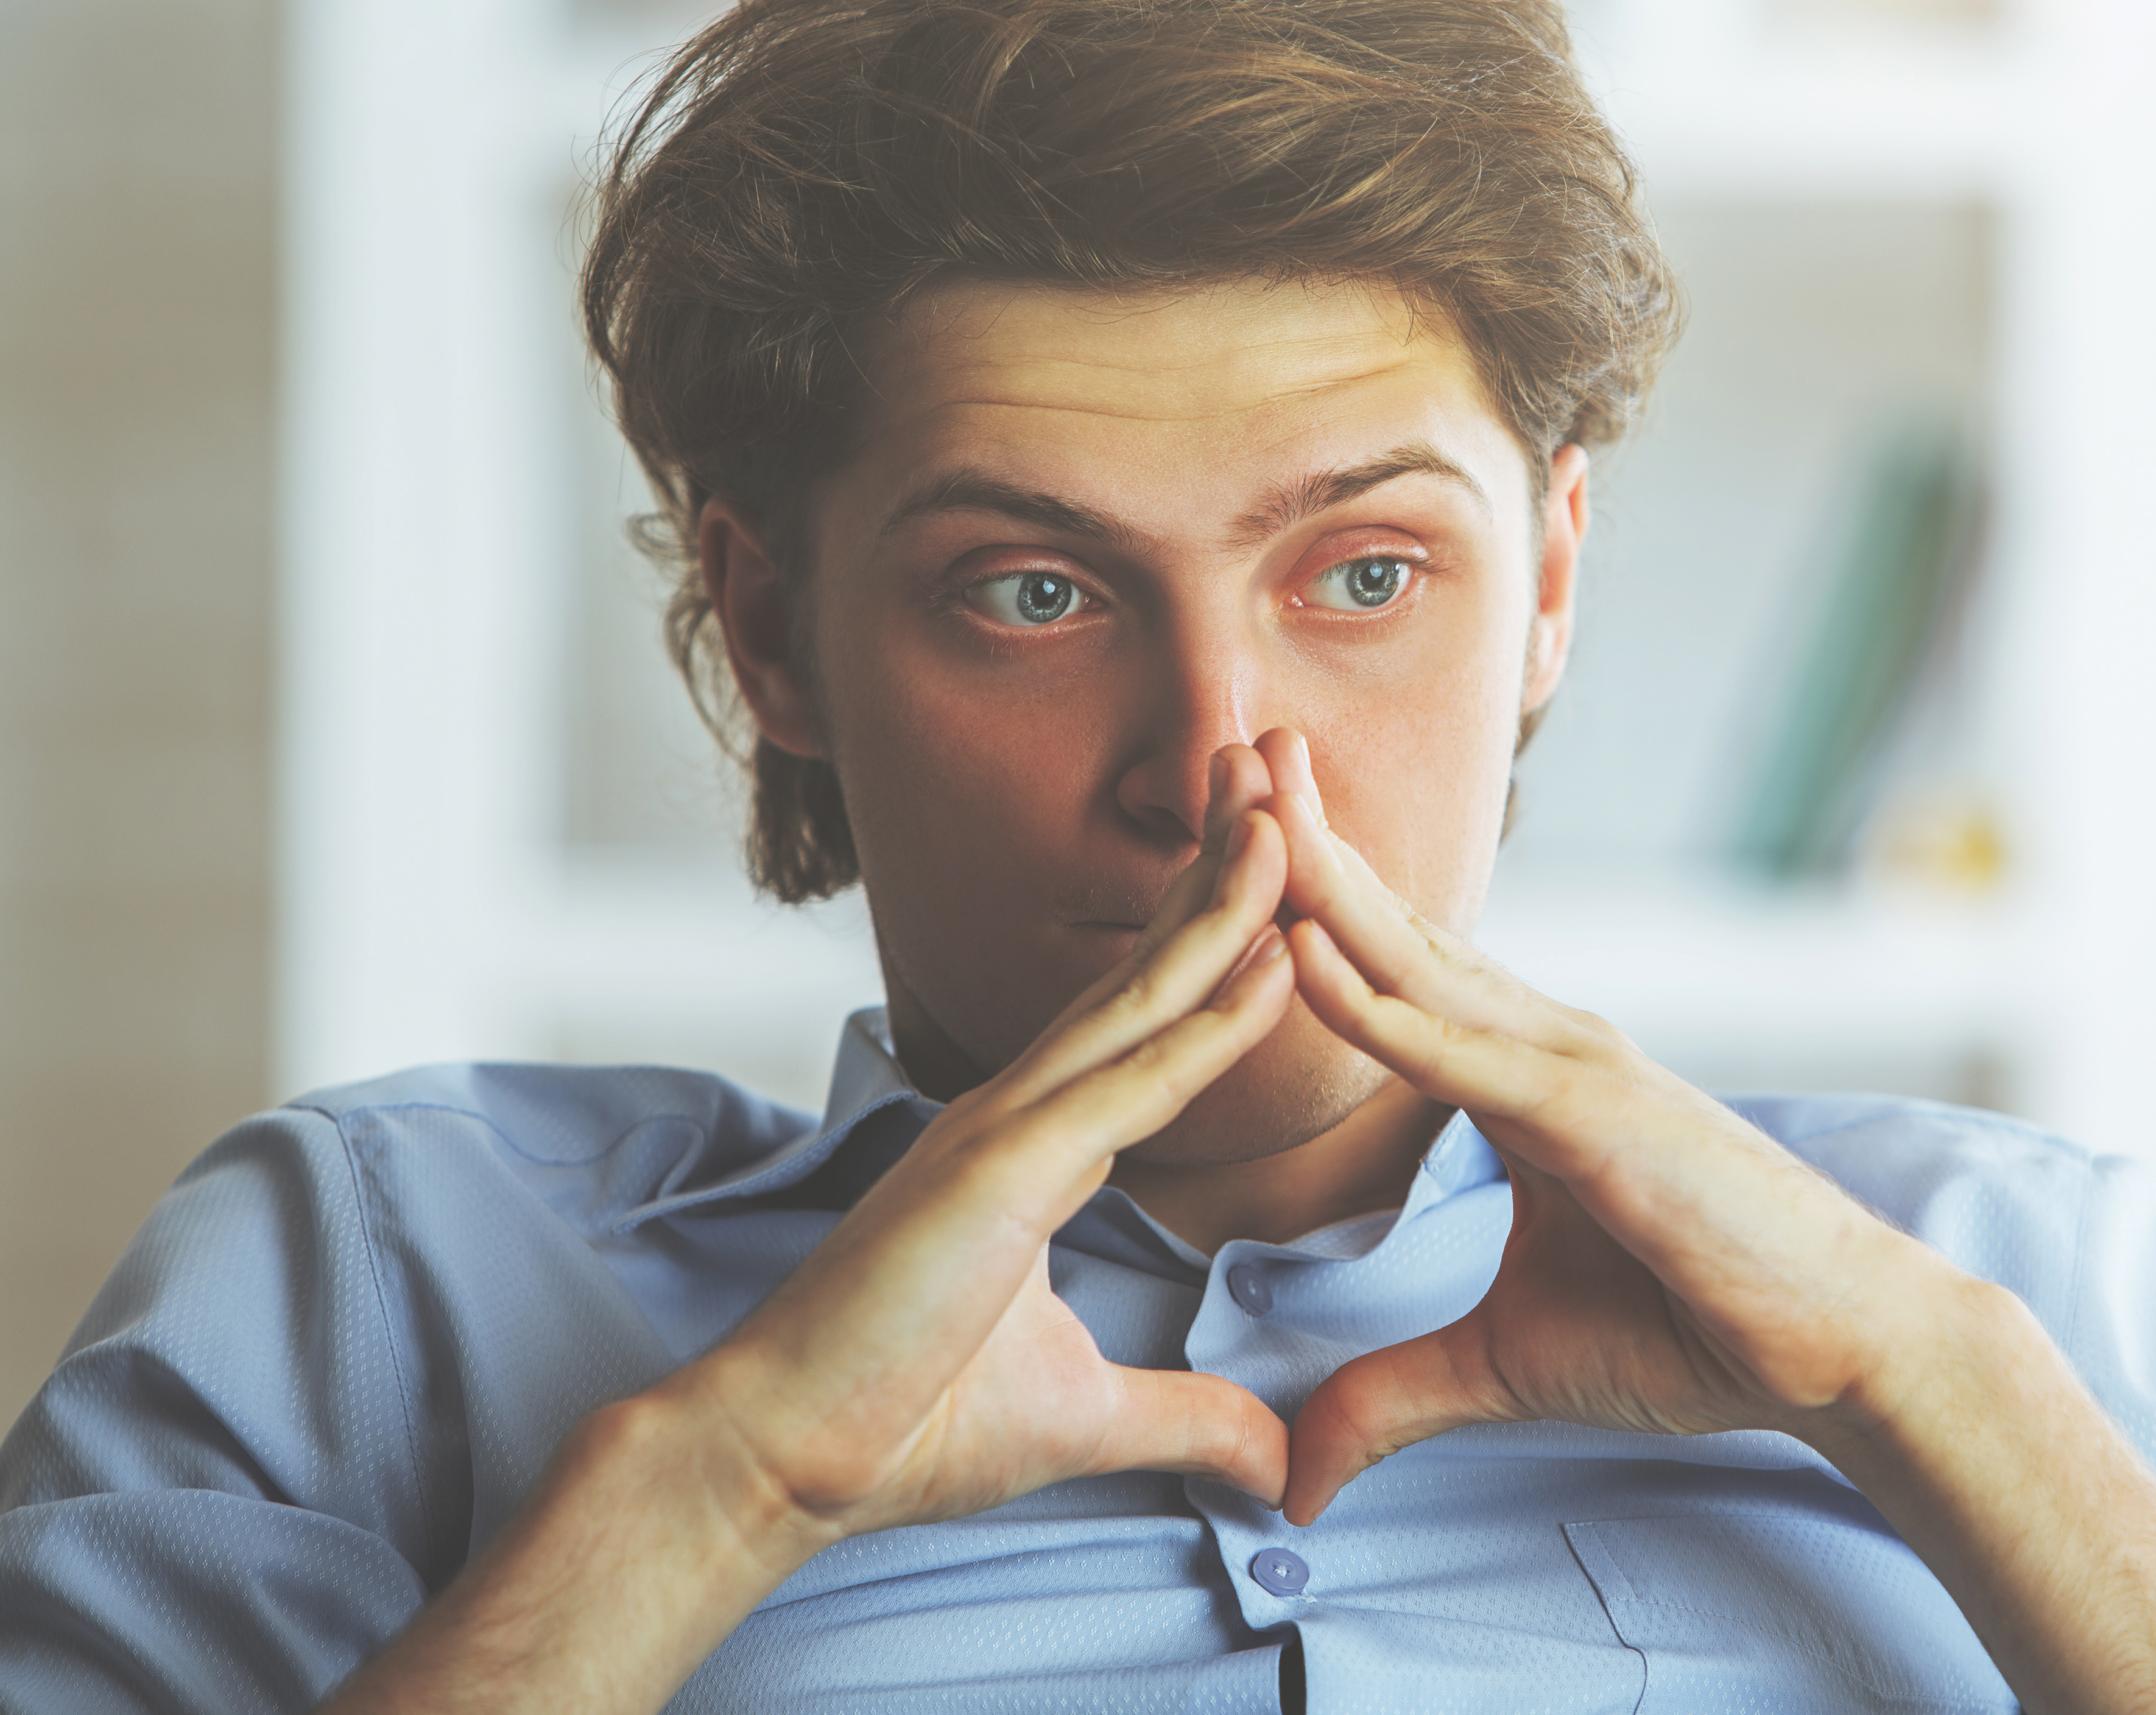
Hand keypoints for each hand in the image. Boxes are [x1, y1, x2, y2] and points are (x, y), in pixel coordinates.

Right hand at [673, 766, 1300, 1539]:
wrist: (776, 1462)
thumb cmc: (902, 1425)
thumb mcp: (1085, 1417)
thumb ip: (1187, 1420)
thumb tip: (1277, 1465)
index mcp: (1031, 1144)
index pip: (1142, 1020)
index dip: (1211, 939)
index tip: (1278, 869)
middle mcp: (1018, 1112)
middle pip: (1145, 971)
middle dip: (1220, 874)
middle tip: (1285, 779)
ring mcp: (1002, 1131)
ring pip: (1140, 1000)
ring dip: (1225, 908)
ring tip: (1290, 822)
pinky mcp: (996, 1176)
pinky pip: (1126, 1087)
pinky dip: (1204, 1025)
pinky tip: (1271, 967)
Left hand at [1242, 730, 1927, 1525]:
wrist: (1839, 1352)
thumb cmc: (1692, 1330)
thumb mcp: (1502, 1366)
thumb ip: (1391, 1396)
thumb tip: (1296, 1475)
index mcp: (1522, 1076)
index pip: (1394, 972)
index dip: (1311, 901)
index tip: (1228, 836)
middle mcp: (1545, 1044)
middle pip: (1395, 929)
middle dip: (1306, 841)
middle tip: (1226, 750)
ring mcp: (1575, 1069)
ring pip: (1417, 963)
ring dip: (1322, 884)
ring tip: (1241, 804)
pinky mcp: (1599, 1120)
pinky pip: (1463, 1055)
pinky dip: (1379, 1006)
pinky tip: (1305, 953)